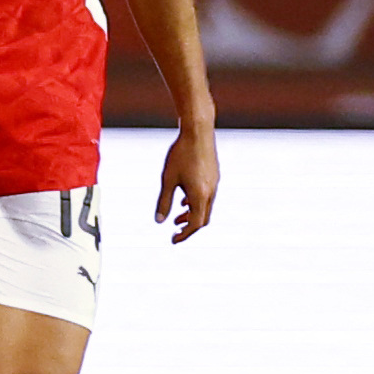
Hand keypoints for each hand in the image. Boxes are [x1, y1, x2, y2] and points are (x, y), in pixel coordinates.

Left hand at [155, 120, 217, 240]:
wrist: (198, 132)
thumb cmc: (180, 155)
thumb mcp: (167, 180)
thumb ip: (164, 202)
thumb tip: (159, 221)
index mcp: (200, 195)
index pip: (195, 223)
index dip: (184, 234)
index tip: (173, 240)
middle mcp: (211, 192)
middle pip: (202, 218)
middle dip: (188, 227)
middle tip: (175, 233)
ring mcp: (214, 183)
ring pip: (205, 207)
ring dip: (191, 215)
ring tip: (176, 219)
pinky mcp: (214, 176)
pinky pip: (206, 196)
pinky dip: (195, 203)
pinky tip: (183, 200)